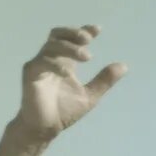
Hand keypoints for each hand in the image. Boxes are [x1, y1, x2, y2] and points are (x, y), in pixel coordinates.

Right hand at [17, 25, 126, 142]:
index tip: (97, 29)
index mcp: (65, 62)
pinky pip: (41, 63)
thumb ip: (104, 80)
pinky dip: (55, 65)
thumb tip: (124, 66)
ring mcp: (40, 65)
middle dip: (73, 33)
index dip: (84, 31)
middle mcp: (51, 60)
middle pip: (58, 36)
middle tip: (88, 38)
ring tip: (87, 57)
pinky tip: (68, 71)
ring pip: (51, 47)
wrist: (47, 127)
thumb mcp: (91, 94)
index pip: (72, 40)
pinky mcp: (31, 74)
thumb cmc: (65, 110)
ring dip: (69, 48)